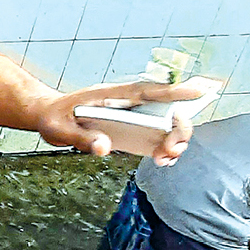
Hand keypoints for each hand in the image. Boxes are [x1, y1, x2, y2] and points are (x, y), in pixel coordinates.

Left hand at [38, 81, 203, 164]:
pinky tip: (164, 159)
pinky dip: (163, 147)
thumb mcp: (58, 128)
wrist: (48, 117)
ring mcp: (131, 116)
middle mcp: (127, 103)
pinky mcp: (129, 130)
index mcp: (111, 95)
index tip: (202, 90)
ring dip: (174, 140)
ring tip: (168, 157)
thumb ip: (81, 137)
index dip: (176, 90)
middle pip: (165, 109)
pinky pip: (153, 137)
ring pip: (164, 123)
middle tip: (174, 148)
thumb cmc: (54, 118)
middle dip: (178, 127)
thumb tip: (104, 148)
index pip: (148, 90)